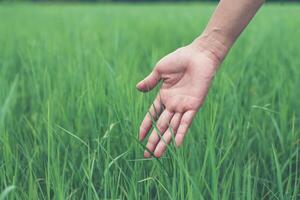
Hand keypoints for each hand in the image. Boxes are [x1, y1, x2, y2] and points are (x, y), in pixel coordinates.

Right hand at [137, 41, 221, 157]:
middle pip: (161, 125)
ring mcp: (183, 106)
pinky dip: (181, 132)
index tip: (140, 138)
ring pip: (172, 127)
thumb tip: (137, 88)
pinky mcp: (194, 105)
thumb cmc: (180, 59)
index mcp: (164, 96)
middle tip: (148, 155)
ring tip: (157, 155)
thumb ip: (150, 81)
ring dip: (165, 141)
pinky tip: (176, 144)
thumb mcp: (160, 70)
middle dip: (154, 140)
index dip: (146, 126)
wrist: (199, 54)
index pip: (153, 115)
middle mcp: (173, 104)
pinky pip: (186, 121)